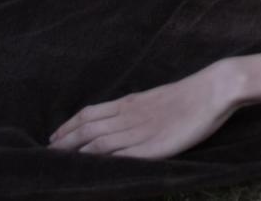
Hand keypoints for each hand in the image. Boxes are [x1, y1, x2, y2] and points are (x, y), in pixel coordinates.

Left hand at [50, 64, 239, 159]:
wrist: (212, 90)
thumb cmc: (189, 94)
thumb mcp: (156, 98)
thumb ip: (137, 107)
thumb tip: (121, 115)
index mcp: (130, 102)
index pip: (89, 113)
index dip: (69, 126)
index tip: (54, 136)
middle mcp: (129, 116)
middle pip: (88, 128)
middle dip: (65, 142)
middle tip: (48, 153)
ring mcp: (140, 132)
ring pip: (99, 143)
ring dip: (77, 153)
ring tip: (60, 162)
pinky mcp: (153, 147)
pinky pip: (122, 155)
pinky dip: (103, 162)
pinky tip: (92, 169)